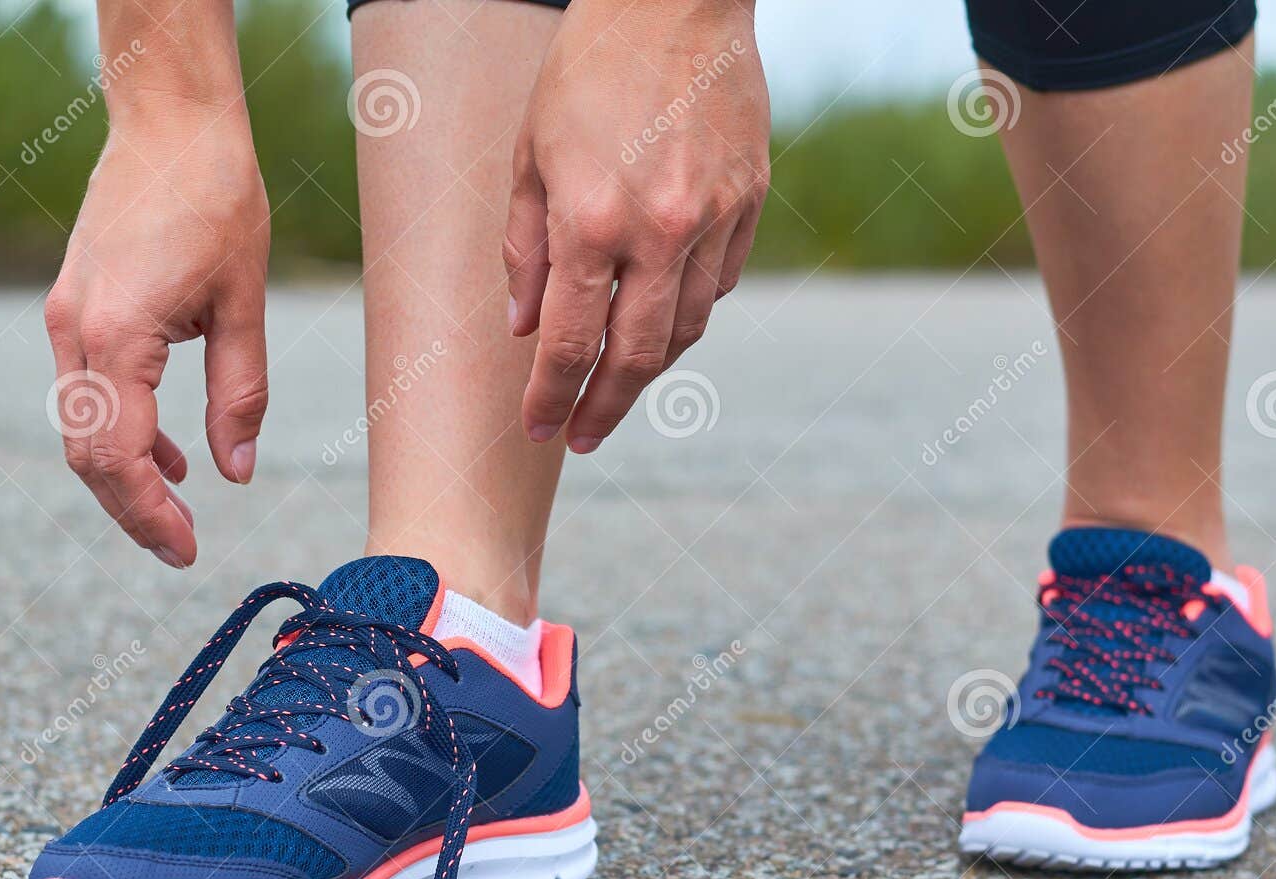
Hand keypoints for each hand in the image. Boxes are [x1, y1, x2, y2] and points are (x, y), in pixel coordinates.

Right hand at [44, 107, 268, 568]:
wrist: (171, 124)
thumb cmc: (217, 201)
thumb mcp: (244, 305)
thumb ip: (239, 393)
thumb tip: (237, 472)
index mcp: (117, 337)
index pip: (120, 459)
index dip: (151, 515)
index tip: (188, 551)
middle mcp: (76, 334)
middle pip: (88, 457)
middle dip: (133, 511)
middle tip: (183, 550)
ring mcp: (67, 320)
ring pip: (83, 430)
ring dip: (126, 479)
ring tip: (180, 516)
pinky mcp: (75, 308)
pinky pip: (89, 394)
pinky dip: (124, 436)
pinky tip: (174, 459)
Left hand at [505, 0, 769, 452]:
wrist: (675, 0)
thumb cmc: (587, 71)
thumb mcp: (529, 157)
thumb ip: (525, 250)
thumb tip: (528, 327)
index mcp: (591, 221)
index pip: (569, 344)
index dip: (552, 398)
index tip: (541, 429)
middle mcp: (659, 231)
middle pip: (636, 357)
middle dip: (605, 408)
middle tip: (583, 437)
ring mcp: (714, 219)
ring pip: (686, 328)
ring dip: (650, 367)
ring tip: (619, 385)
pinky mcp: (750, 202)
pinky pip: (719, 284)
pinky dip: (688, 312)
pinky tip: (661, 317)